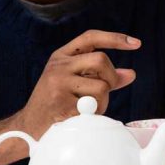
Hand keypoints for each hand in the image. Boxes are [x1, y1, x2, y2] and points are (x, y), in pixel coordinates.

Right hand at [13, 30, 139, 137]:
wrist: (28, 127)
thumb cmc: (56, 104)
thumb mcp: (74, 82)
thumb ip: (102, 77)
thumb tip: (131, 74)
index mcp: (62, 56)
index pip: (91, 37)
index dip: (115, 38)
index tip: (136, 43)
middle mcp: (58, 65)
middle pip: (101, 60)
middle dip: (111, 77)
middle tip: (105, 91)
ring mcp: (58, 83)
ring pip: (101, 86)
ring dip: (102, 101)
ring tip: (88, 108)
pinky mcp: (61, 103)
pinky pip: (93, 107)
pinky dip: (94, 114)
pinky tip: (79, 117)